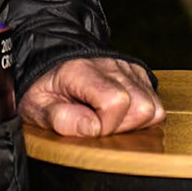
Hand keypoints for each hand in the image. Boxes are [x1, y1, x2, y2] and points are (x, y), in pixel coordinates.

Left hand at [19, 57, 164, 137]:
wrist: (49, 62)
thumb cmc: (43, 87)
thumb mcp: (36, 106)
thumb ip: (60, 118)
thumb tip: (91, 127)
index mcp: (82, 70)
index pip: (116, 101)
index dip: (104, 125)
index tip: (86, 127)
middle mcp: (111, 64)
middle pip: (142, 107)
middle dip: (122, 127)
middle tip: (98, 125)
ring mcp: (128, 67)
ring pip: (154, 108)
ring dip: (133, 122)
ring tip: (107, 119)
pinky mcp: (138, 73)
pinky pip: (155, 104)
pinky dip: (139, 115)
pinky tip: (117, 113)